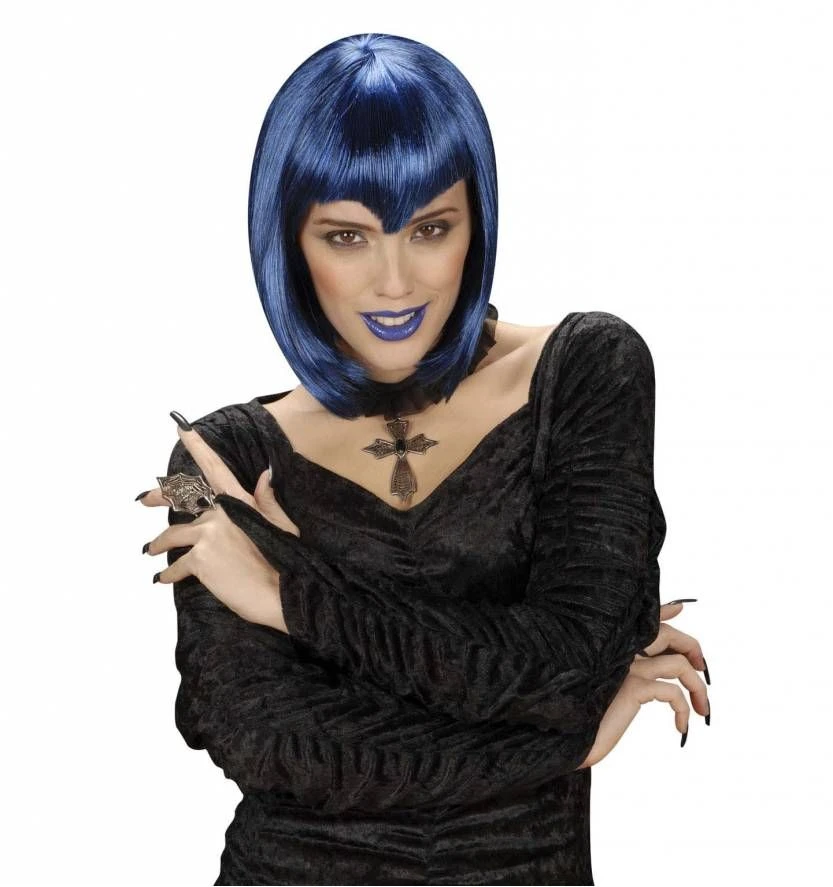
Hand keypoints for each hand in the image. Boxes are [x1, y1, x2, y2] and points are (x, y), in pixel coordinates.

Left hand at [137, 422, 299, 630]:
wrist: (279, 592)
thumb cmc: (287, 561)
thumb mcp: (282, 525)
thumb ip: (267, 500)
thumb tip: (263, 474)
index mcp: (241, 501)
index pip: (214, 467)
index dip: (197, 445)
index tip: (181, 427)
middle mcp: (221, 513)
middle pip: (183, 500)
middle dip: (161, 498)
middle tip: (144, 499)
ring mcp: (209, 535)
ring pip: (173, 536)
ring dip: (159, 544)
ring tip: (151, 551)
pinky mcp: (200, 559)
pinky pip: (177, 565)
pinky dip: (169, 574)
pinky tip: (162, 578)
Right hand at [578, 601, 709, 767]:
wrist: (571, 740)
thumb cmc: (591, 721)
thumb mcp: (614, 695)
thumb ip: (633, 679)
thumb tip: (657, 679)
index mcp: (613, 649)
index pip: (643, 621)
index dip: (663, 611)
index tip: (680, 608)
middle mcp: (619, 651)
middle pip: (667, 634)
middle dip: (693, 649)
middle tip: (702, 671)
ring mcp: (626, 667)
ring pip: (678, 664)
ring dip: (698, 687)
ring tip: (702, 708)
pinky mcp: (633, 686)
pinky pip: (672, 691)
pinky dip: (684, 709)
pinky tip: (681, 725)